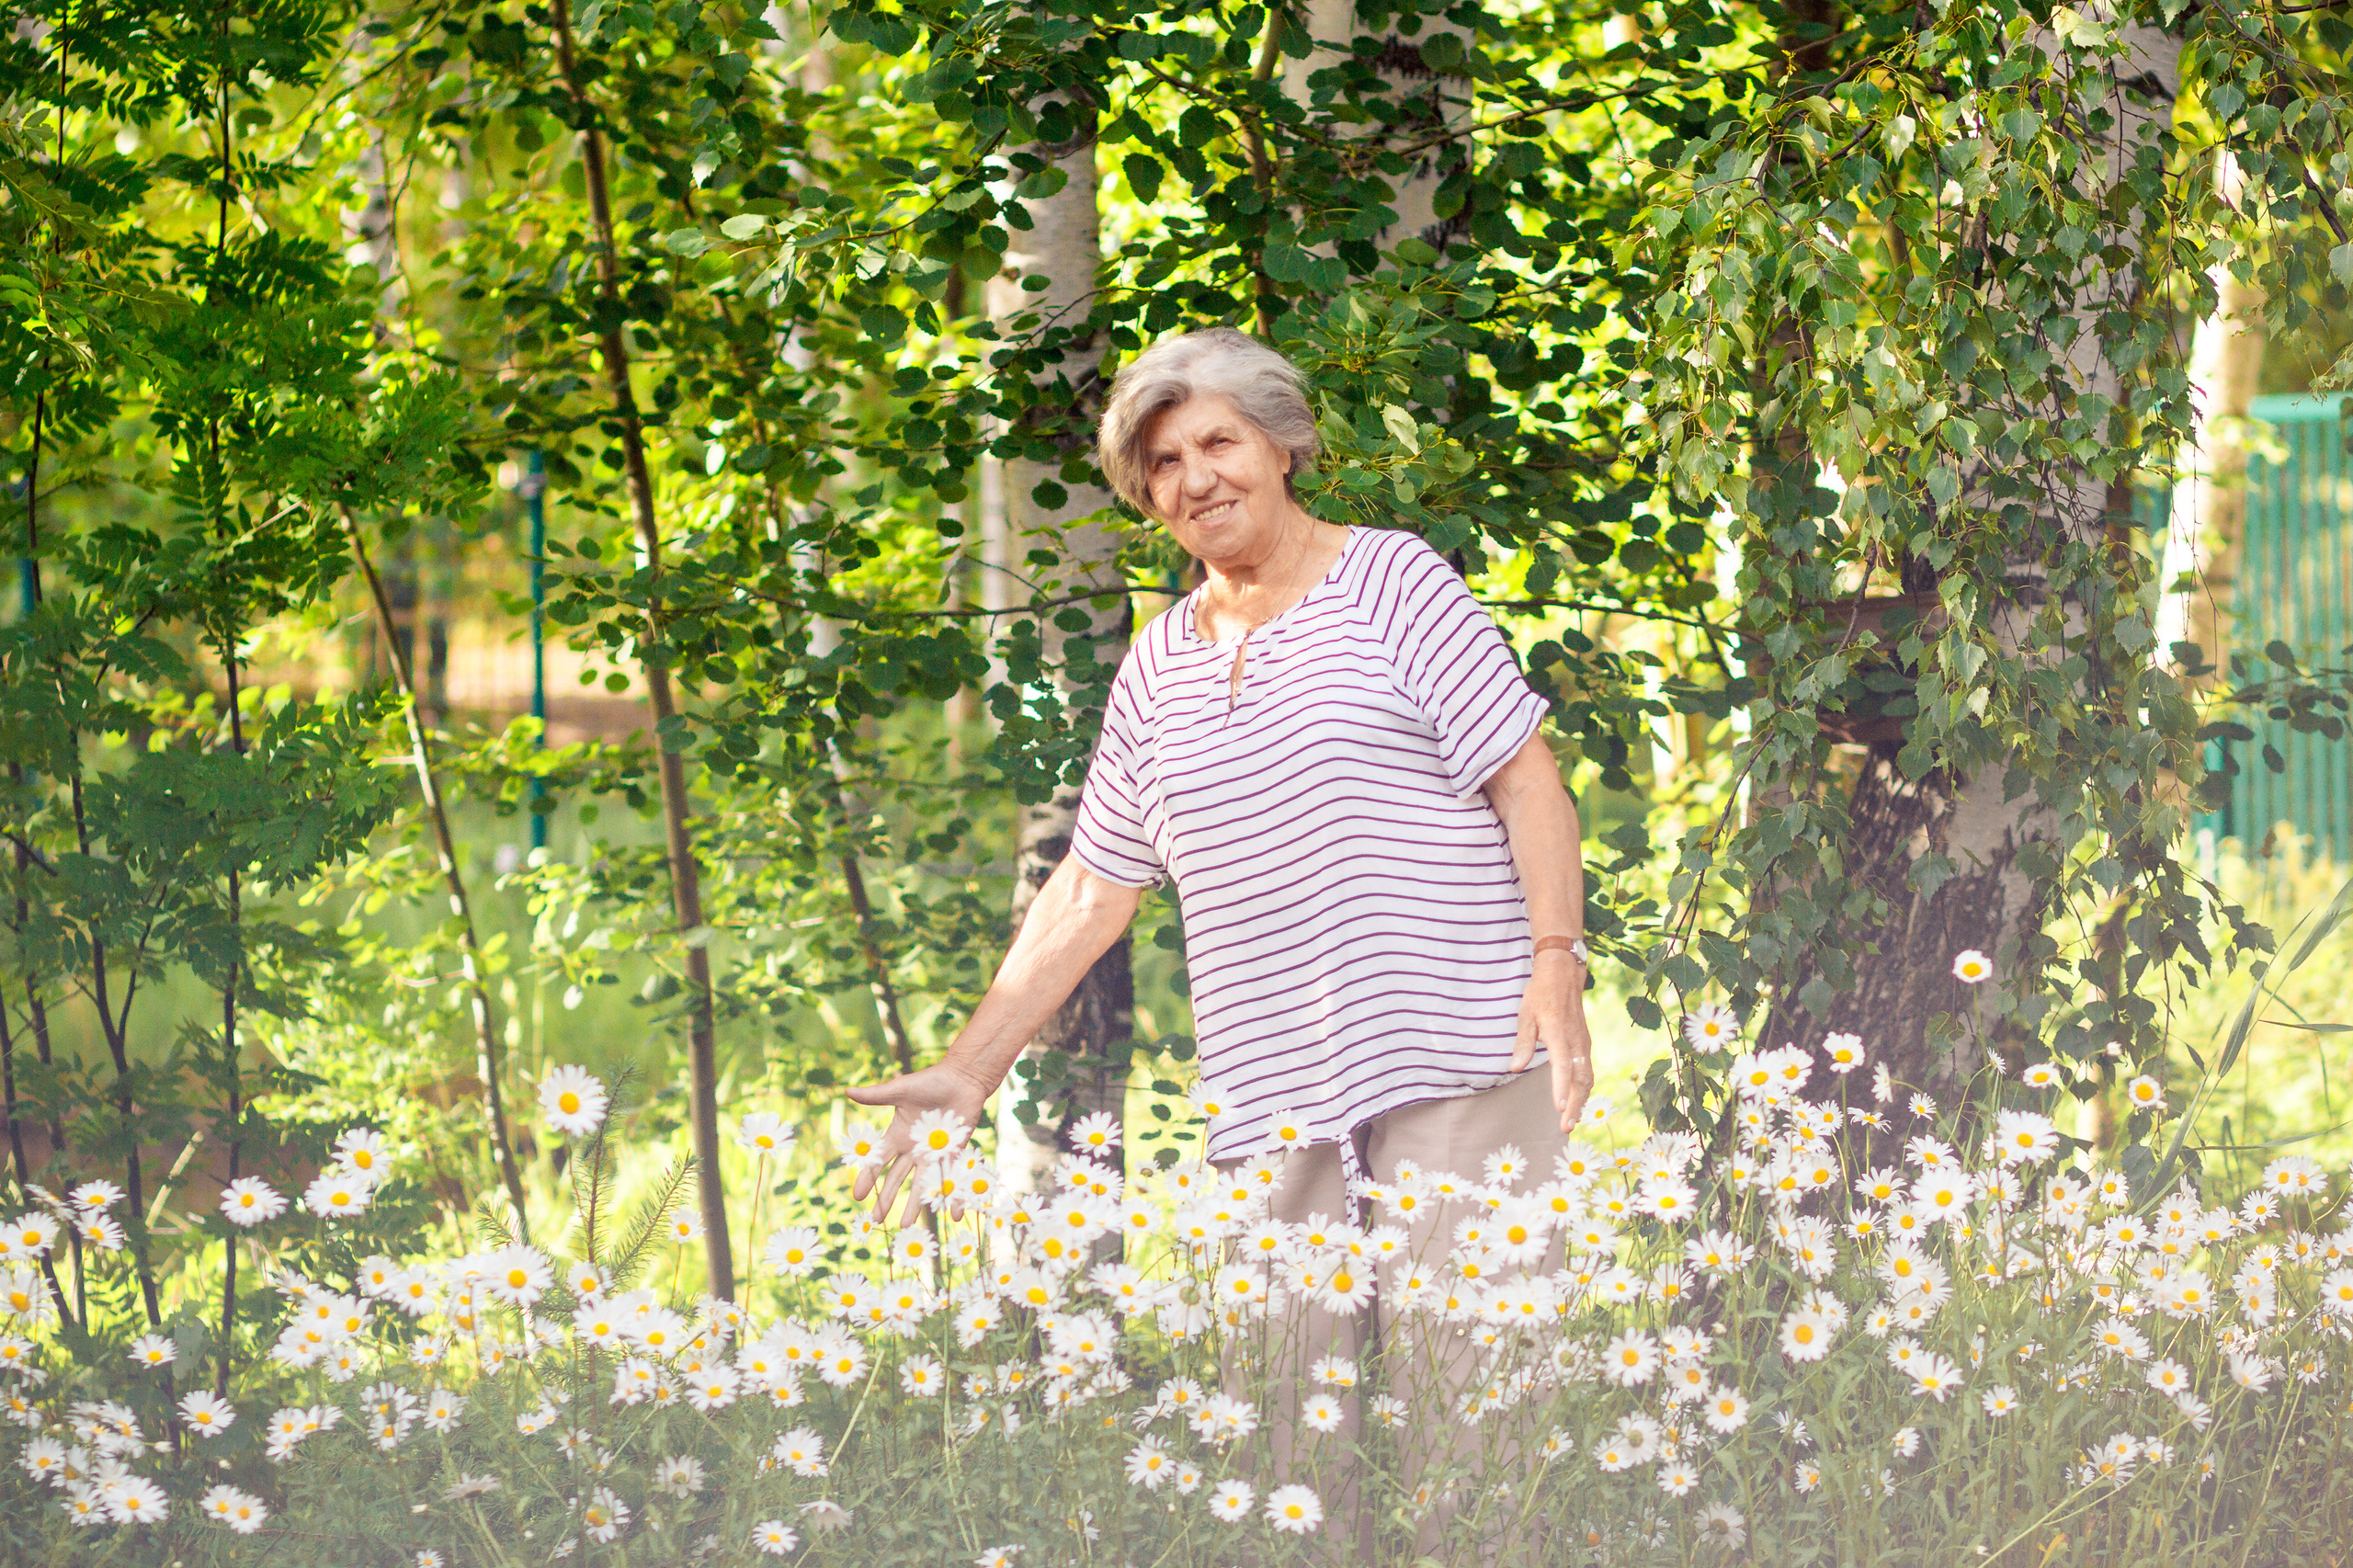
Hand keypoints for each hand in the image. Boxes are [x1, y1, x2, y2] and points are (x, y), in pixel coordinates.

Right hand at [844, 1060, 991, 1225]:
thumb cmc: (931, 1081)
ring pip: (921, 1184)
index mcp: (897, 1135)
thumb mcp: (901, 1089)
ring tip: (908, 1226)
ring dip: (915, 1204)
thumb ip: (876, 1095)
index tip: (857, 1196)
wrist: (962, 1079)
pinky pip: (952, 1178)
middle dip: (886, 1199)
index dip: (867, 1177)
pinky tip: (953, 1214)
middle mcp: (913, 1149)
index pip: (878, 1161)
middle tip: (876, 1220)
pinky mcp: (954, 1153)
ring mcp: (933, 1153)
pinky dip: (953, 1195)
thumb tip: (846, 1092)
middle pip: (896, 1179)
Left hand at [1508, 949, 1594, 1133]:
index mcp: (1559, 1034)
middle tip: (1565, 1127)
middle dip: (1574, 1105)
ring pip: (1587, 1078)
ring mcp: (1583, 1044)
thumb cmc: (1540, 995)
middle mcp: (1576, 1042)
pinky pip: (1588, 1071)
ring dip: (1581, 1101)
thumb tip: (1514, 1068)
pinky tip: (1576, 1102)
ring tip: (1571, 1121)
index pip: (1563, 1067)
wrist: (1563, 975)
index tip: (1558, 1108)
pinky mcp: (1585, 1045)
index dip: (1561, 1088)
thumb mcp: (1525, 1015)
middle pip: (1580, 1079)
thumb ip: (1523, 1043)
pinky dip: (1584, 1090)